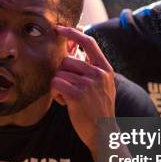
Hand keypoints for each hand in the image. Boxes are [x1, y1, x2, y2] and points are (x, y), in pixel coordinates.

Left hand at [51, 26, 115, 154]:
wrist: (104, 133)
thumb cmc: (99, 109)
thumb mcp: (103, 85)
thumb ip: (91, 69)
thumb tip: (72, 52)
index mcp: (104, 68)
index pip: (88, 42)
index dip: (72, 33)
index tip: (59, 28)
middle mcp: (98, 73)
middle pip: (66, 61)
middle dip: (62, 75)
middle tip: (69, 90)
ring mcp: (89, 83)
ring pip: (59, 73)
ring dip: (59, 87)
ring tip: (69, 98)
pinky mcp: (77, 94)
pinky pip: (56, 84)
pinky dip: (56, 95)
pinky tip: (65, 103)